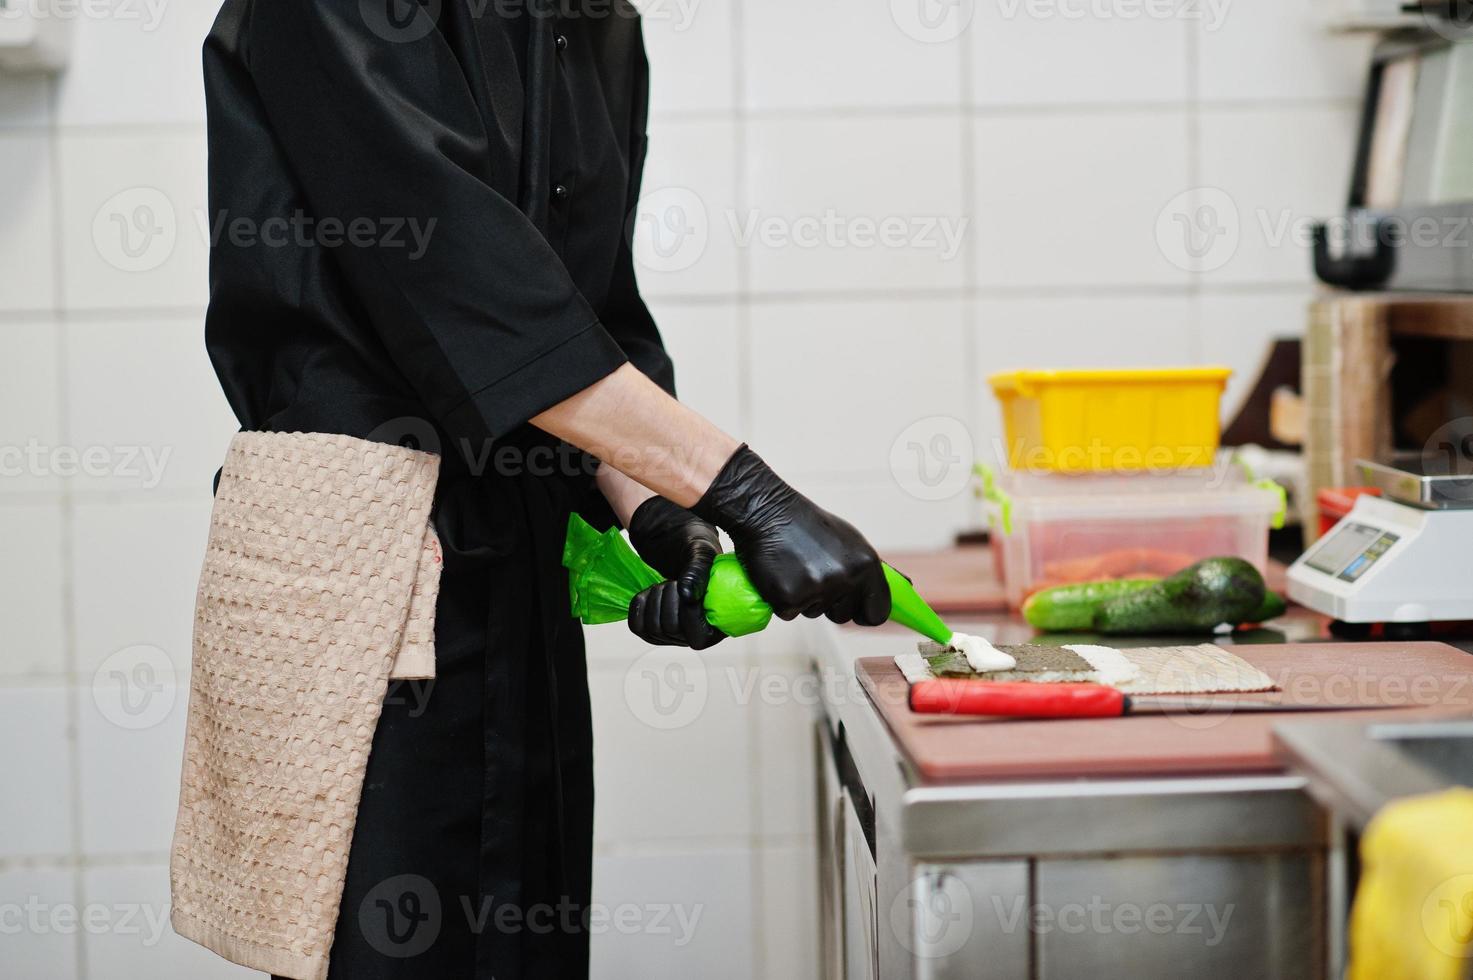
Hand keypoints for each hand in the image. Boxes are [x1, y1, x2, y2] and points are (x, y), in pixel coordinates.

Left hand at [625, 497, 725, 649]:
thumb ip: (698, 572)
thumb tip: (688, 595)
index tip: (690, 589)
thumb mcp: (702, 552)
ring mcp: (671, 635)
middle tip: (676, 582)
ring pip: (651, 628)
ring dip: (655, 599)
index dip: (689, 612)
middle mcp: (694, 635)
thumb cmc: (696, 549)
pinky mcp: (651, 628)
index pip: (697, 638)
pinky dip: (640, 604)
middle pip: (670, 629)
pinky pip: (637, 625)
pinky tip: (651, 593)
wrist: (677, 545)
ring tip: (667, 586)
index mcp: (718, 624)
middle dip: (669, 598)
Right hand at [690, 445, 889, 624]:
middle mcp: (845, 578)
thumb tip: (903, 588)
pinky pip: (790, 613)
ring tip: (797, 568)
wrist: (768, 513)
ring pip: (815, 614)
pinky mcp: (788, 598)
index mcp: (865, 564)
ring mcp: (817, 590)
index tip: (857, 610)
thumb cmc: (808, 527)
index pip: (878, 612)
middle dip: (830, 603)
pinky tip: (781, 574)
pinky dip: (783, 600)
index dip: (865, 613)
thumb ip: (871, 569)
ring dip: (805, 598)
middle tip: (814, 573)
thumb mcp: (850, 541)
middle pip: (844, 616)